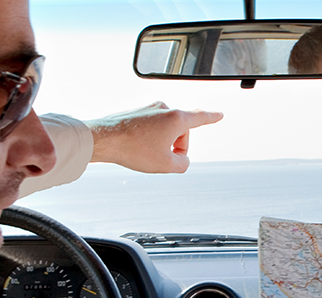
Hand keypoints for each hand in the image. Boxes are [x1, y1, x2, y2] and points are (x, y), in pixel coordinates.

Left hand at [85, 101, 223, 172]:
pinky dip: (148, 139)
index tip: (219, 114)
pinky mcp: (137, 112)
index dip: (212, 117)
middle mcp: (164, 108)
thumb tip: (181, 160)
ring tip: (145, 153)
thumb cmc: (132, 149)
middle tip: (162, 159)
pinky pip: (150, 128)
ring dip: (161, 143)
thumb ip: (183, 165)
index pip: (201, 117)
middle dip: (176, 146)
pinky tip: (136, 147)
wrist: (103, 139)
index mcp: (176, 118)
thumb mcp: (166, 165)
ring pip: (165, 130)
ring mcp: (149, 108)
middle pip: (181, 130)